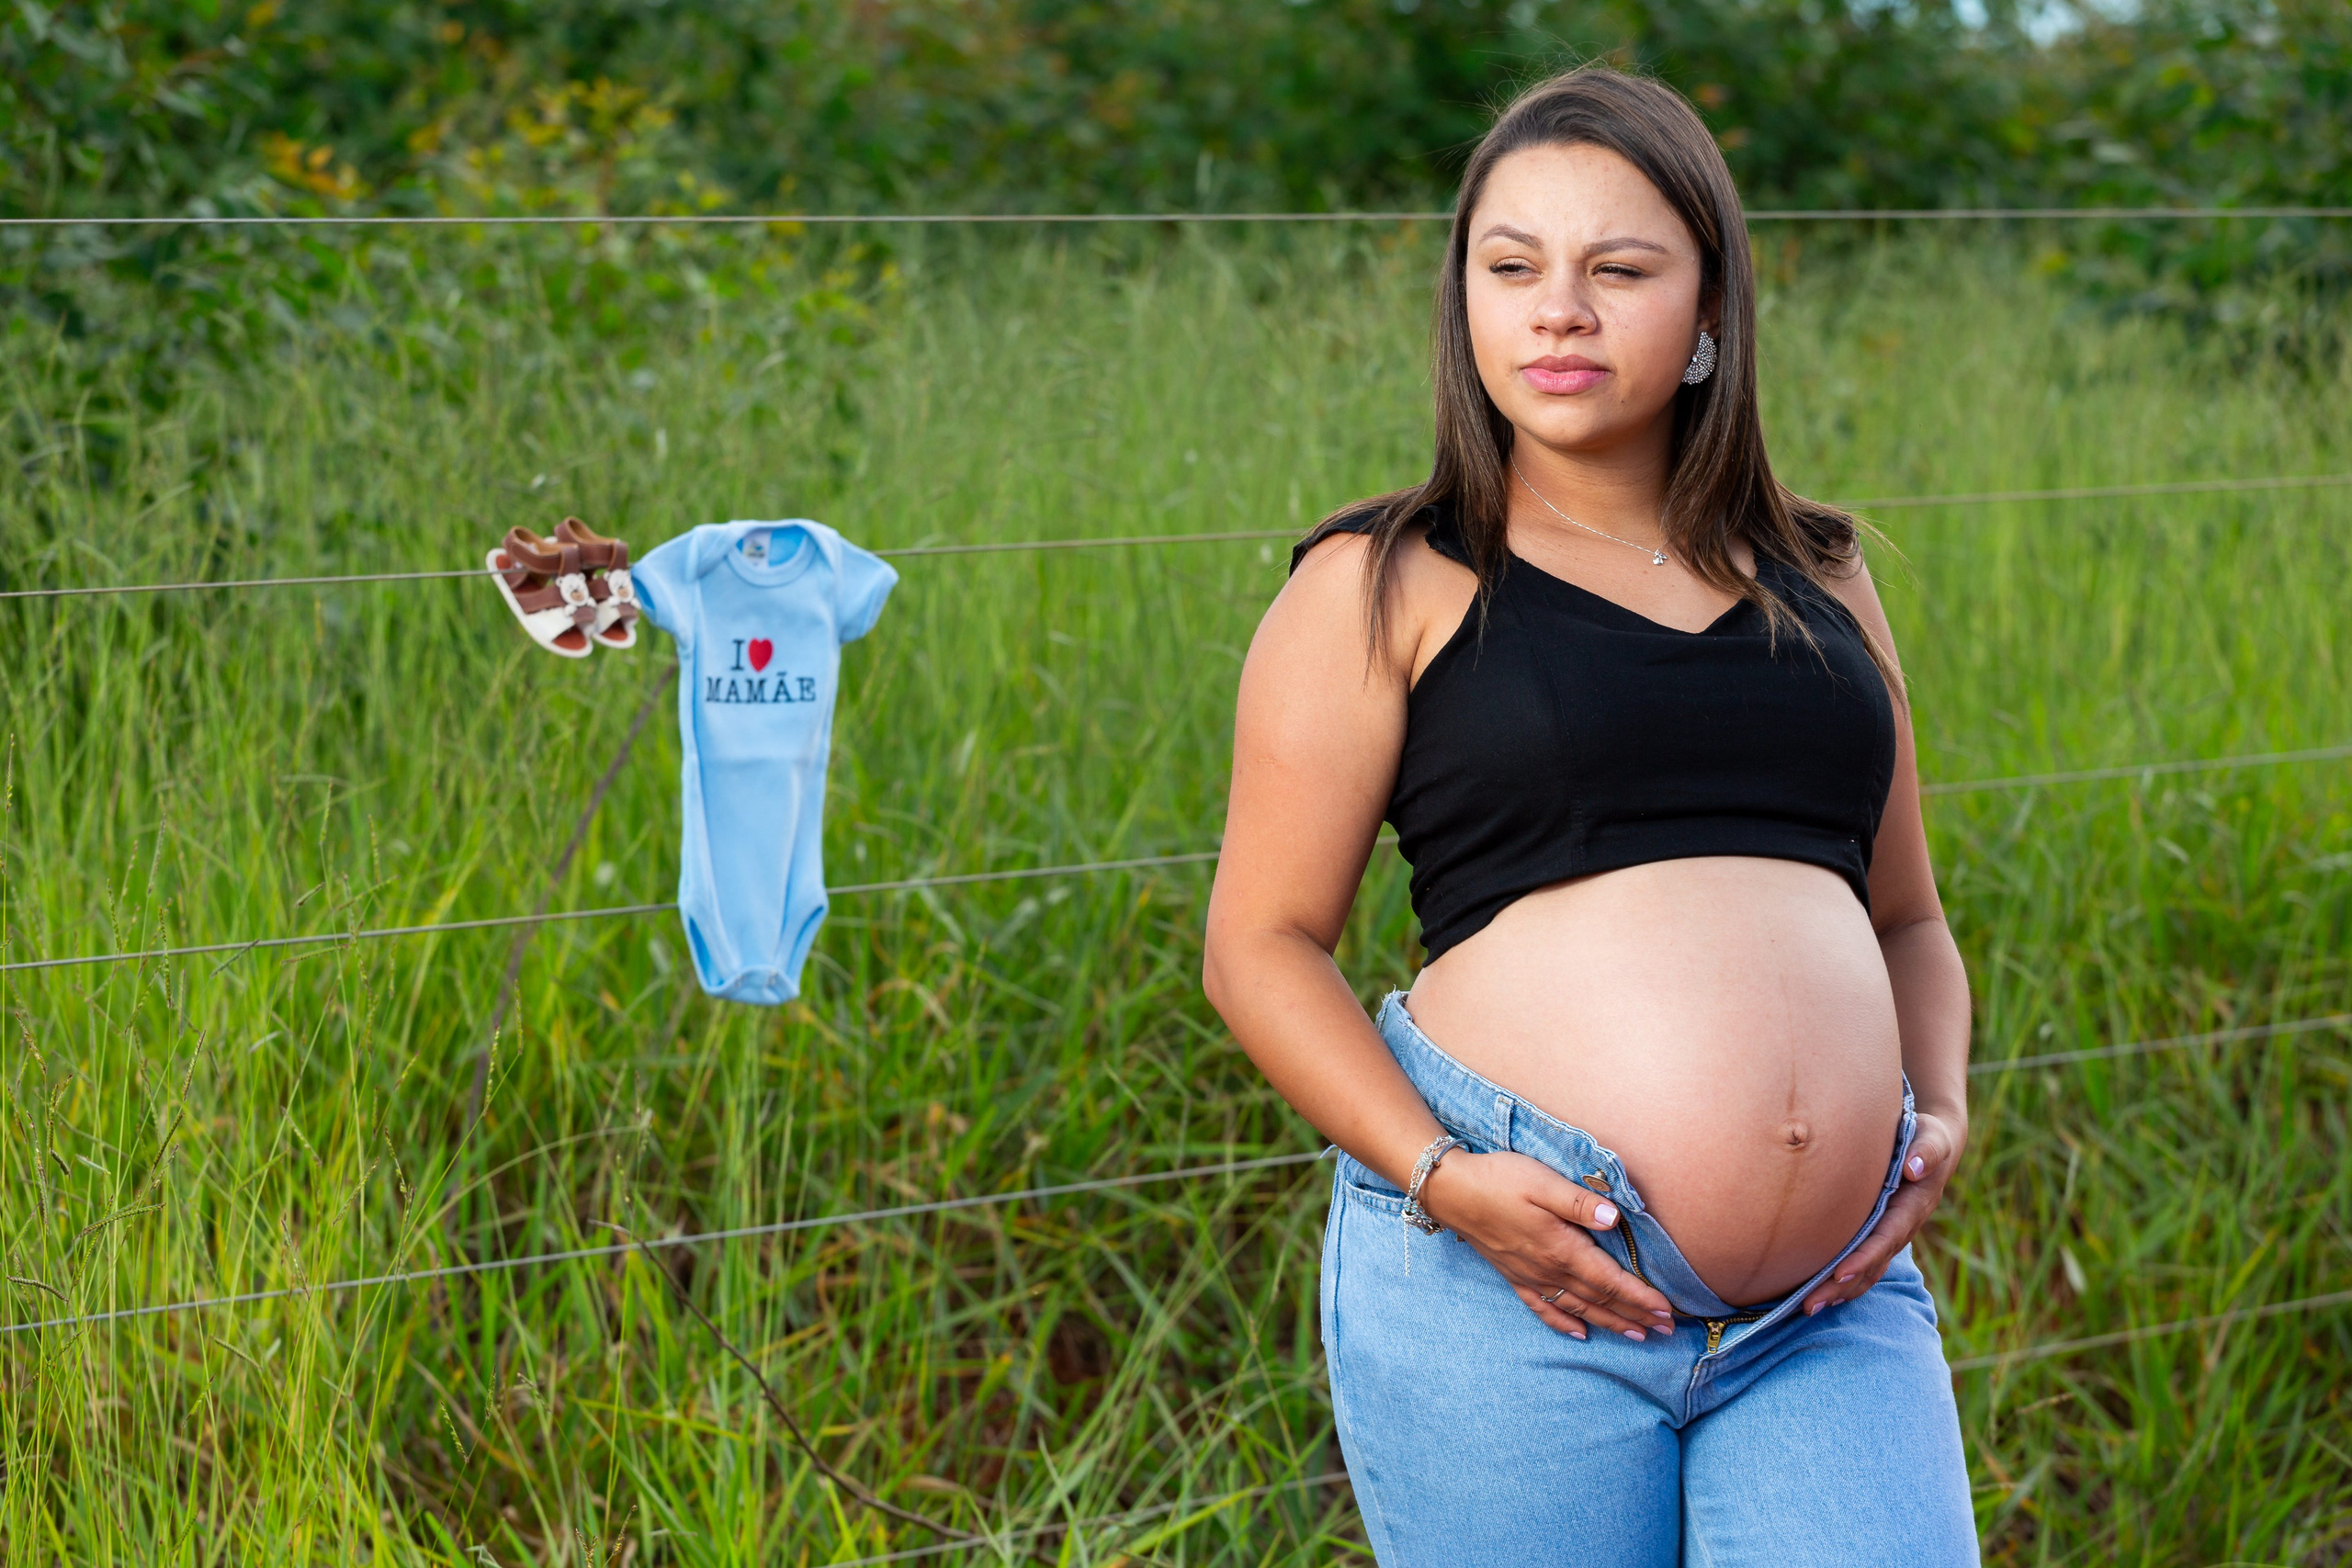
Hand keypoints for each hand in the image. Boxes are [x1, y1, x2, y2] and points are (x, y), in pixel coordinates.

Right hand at [1417, 1149, 1675, 1341]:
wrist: (1450, 1191)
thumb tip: (1615, 1220)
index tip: (1668, 1310)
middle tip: (1667, 1330)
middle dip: (1635, 1314)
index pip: (1610, 1280)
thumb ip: (1580, 1203)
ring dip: (1610, 1323)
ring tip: (1637, 1335)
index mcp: (1562, 1248)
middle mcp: (1549, 1270)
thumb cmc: (1499, 1180)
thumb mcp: (1542, 1182)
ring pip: (1578, 1309)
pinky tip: (1579, 1334)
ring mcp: (1530, 1277)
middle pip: (1600, 1300)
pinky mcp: (1514, 1276)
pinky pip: (1543, 1309)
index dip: (1641, 1297)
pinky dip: (1564, 1324)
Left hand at [1801, 1108, 1964, 1316]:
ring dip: (1839, 1291)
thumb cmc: (1927, 1138)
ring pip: (1865, 1271)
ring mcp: (1889, 1235)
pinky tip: (1818, 1293)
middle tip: (1810, 1304)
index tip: (1838, 1273)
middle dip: (1841, 1286)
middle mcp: (1900, 1228)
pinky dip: (1843, 1282)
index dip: (1864, 1258)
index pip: (1885, 1238)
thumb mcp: (1932, 1139)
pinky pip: (1862, 1264)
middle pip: (1870, 1265)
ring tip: (1807, 1307)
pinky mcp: (1878, 1235)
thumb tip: (1914, 1168)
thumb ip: (1927, 1150)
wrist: (1931, 1148)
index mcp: (1912, 1208)